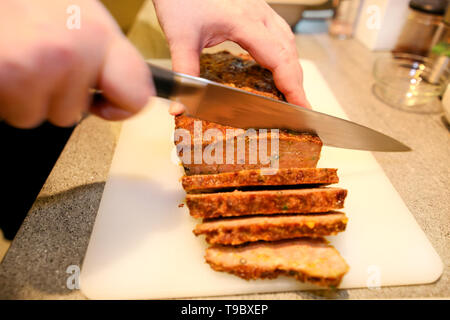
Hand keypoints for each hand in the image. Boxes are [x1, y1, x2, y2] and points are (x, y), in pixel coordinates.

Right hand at [0, 0, 153, 127]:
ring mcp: (37, 66)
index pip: (136, 96)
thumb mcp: (78, 12)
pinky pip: (6, 113)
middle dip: (51, 96)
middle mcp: (74, 52)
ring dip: (21, 96)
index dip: (119, 108)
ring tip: (13, 56)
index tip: (104, 102)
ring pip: (35, 116)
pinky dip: (0, 95)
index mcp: (100, 34)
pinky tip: (2, 62)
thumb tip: (113, 88)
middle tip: (35, 59)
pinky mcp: (6, 75)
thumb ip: (100, 53)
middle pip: (72, 114)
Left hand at [153, 0, 310, 113]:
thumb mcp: (181, 38)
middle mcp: (258, 14)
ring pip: (287, 41)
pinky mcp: (254, 9)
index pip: (279, 59)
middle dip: (296, 82)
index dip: (292, 86)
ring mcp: (259, 9)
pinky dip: (283, 54)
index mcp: (246, 22)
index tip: (302, 106)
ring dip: (291, 67)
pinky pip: (278, 33)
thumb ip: (185, 72)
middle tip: (297, 106)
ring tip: (290, 90)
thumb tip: (180, 106)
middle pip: (289, 52)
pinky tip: (276, 65)